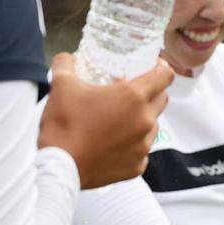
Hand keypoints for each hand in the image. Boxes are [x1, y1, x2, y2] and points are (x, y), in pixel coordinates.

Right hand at [39, 53, 174, 188]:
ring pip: (153, 125)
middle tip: (129, 91)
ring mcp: (143, 146)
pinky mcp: (137, 166)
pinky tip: (114, 143)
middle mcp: (145, 121)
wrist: (58, 167)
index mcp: (133, 97)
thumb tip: (66, 58)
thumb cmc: (64, 125)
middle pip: (162, 99)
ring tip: (118, 119)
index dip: (161, 67)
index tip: (152, 66)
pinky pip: (142, 150)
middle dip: (151, 92)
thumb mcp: (61, 86)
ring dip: (141, 119)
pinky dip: (132, 144)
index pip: (165, 76)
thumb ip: (65, 64)